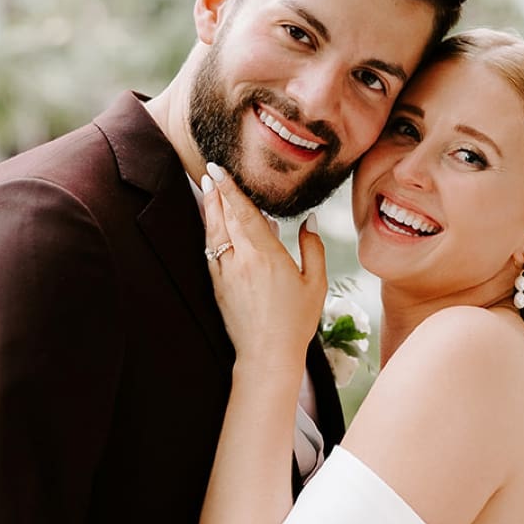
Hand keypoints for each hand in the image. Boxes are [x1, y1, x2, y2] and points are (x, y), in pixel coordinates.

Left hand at [201, 163, 327, 365]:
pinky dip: (209, 233)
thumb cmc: (296, 321)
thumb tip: (310, 220)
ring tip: (207, 188)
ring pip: (213, 233)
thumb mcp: (315, 283)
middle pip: (225, 218)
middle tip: (211, 170)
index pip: (245, 213)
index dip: (231, 189)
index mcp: (267, 256)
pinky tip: (212, 223)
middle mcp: (242, 261)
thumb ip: (313, 247)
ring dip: (210, 208)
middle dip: (217, 192)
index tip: (220, 169)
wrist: (267, 354)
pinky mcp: (217, 286)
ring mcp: (226, 274)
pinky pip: (210, 252)